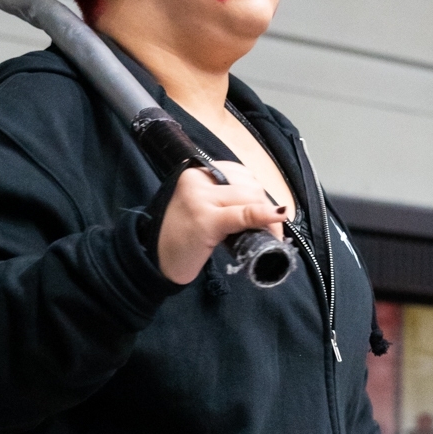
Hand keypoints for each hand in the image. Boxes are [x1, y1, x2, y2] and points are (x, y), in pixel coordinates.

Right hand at [156, 160, 285, 283]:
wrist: (155, 260)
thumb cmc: (181, 237)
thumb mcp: (202, 208)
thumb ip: (225, 199)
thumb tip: (266, 206)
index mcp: (196, 173)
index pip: (240, 175)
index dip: (258, 194)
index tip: (267, 214)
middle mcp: (197, 180)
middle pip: (248, 186)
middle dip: (267, 208)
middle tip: (273, 232)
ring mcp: (200, 198)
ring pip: (250, 198)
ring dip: (269, 219)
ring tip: (270, 238)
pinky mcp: (205, 220)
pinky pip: (243, 214)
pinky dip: (263, 216)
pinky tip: (277, 217)